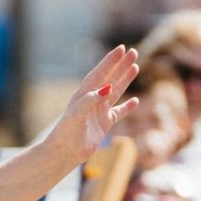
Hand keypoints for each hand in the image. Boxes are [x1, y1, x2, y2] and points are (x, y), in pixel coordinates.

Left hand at [43, 46, 141, 165]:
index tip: (121, 49)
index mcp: (85, 94)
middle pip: (110, 78)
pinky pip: (119, 112)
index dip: (110, 61)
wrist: (64, 152)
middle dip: (121, 65)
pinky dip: (128, 107)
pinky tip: (136, 101)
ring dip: (125, 79)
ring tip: (136, 67)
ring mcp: (99, 111)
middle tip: (134, 52)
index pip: (100, 73)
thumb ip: (91, 100)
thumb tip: (108, 89)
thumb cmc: (67, 132)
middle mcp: (93, 100)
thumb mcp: (77, 114)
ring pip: (116, 91)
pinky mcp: (105, 124)